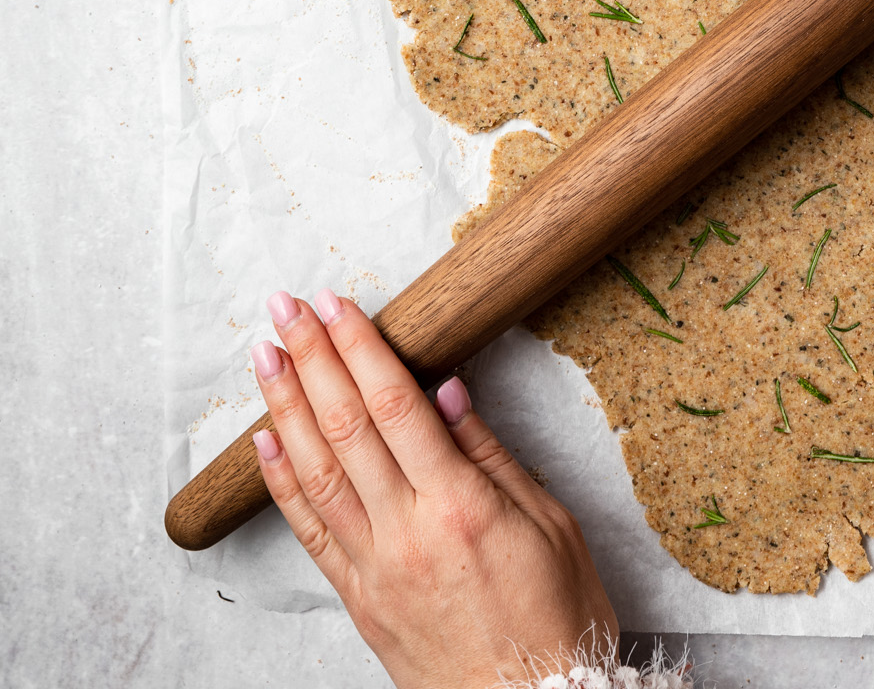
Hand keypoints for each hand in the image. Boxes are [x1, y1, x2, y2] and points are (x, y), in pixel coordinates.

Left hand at [250, 290, 615, 688]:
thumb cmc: (556, 621)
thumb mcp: (551, 524)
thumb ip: (492, 455)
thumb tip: (448, 391)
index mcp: (460, 504)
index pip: (394, 405)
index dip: (359, 348)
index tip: (336, 304)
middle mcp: (407, 533)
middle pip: (346, 427)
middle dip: (312, 359)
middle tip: (285, 307)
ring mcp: (376, 569)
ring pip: (317, 473)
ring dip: (285, 407)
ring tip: (266, 356)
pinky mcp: (360, 600)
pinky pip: (311, 532)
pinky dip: (282, 483)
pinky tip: (264, 441)